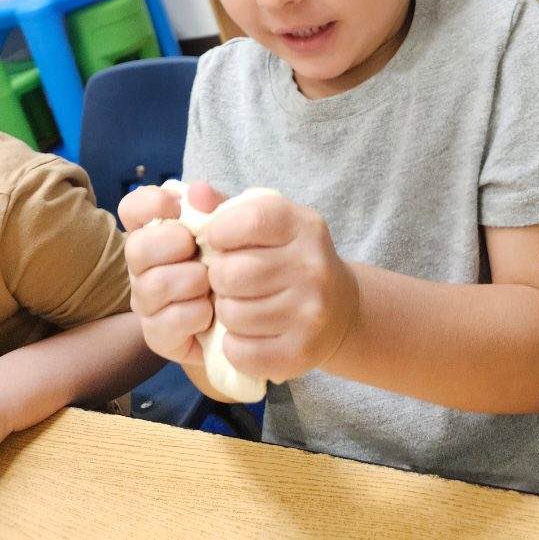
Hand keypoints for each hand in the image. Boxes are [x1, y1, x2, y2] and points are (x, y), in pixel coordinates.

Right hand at [119, 183, 225, 365]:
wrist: (251, 311)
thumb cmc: (232, 260)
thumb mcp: (230, 229)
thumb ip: (216, 206)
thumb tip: (198, 189)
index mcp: (155, 231)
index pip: (132, 208)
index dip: (149, 204)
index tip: (177, 207)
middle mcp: (142, 265)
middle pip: (136, 248)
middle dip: (172, 245)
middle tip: (197, 249)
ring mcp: (146, 301)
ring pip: (152, 286)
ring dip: (189, 281)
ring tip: (210, 282)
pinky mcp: (157, 335)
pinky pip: (167, 322)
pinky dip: (195, 314)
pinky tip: (209, 311)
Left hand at [202, 193, 358, 384]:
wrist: (339, 309)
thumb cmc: (288, 257)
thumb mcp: (268, 223)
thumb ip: (226, 207)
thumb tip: (193, 192)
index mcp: (303, 226)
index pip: (248, 221)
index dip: (219, 232)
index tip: (219, 241)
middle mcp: (312, 267)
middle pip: (231, 273)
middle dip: (218, 277)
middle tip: (227, 279)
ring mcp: (311, 313)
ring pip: (232, 314)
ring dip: (225, 311)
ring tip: (239, 304)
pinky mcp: (301, 353)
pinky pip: (239, 351)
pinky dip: (233, 344)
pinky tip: (248, 331)